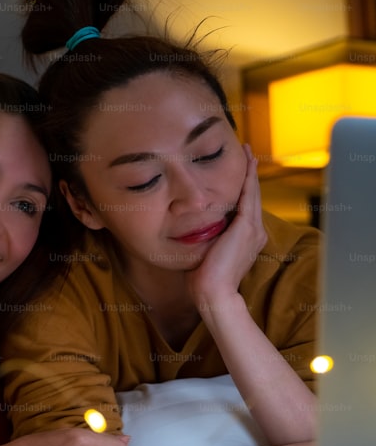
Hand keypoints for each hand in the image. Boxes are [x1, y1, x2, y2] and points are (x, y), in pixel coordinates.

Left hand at [187, 144, 266, 308]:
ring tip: (247, 152)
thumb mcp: (206, 252)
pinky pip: (248, 195)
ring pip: (252, 193)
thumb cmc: (204, 279)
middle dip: (248, 174)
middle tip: (246, 153)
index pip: (245, 207)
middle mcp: (254, 232)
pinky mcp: (246, 227)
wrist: (213, 293)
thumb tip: (190, 229)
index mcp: (246, 239)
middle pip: (252, 196)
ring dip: (249, 171)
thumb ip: (205, 238)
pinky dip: (248, 178)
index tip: (238, 172)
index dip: (243, 189)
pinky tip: (246, 163)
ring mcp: (253, 229)